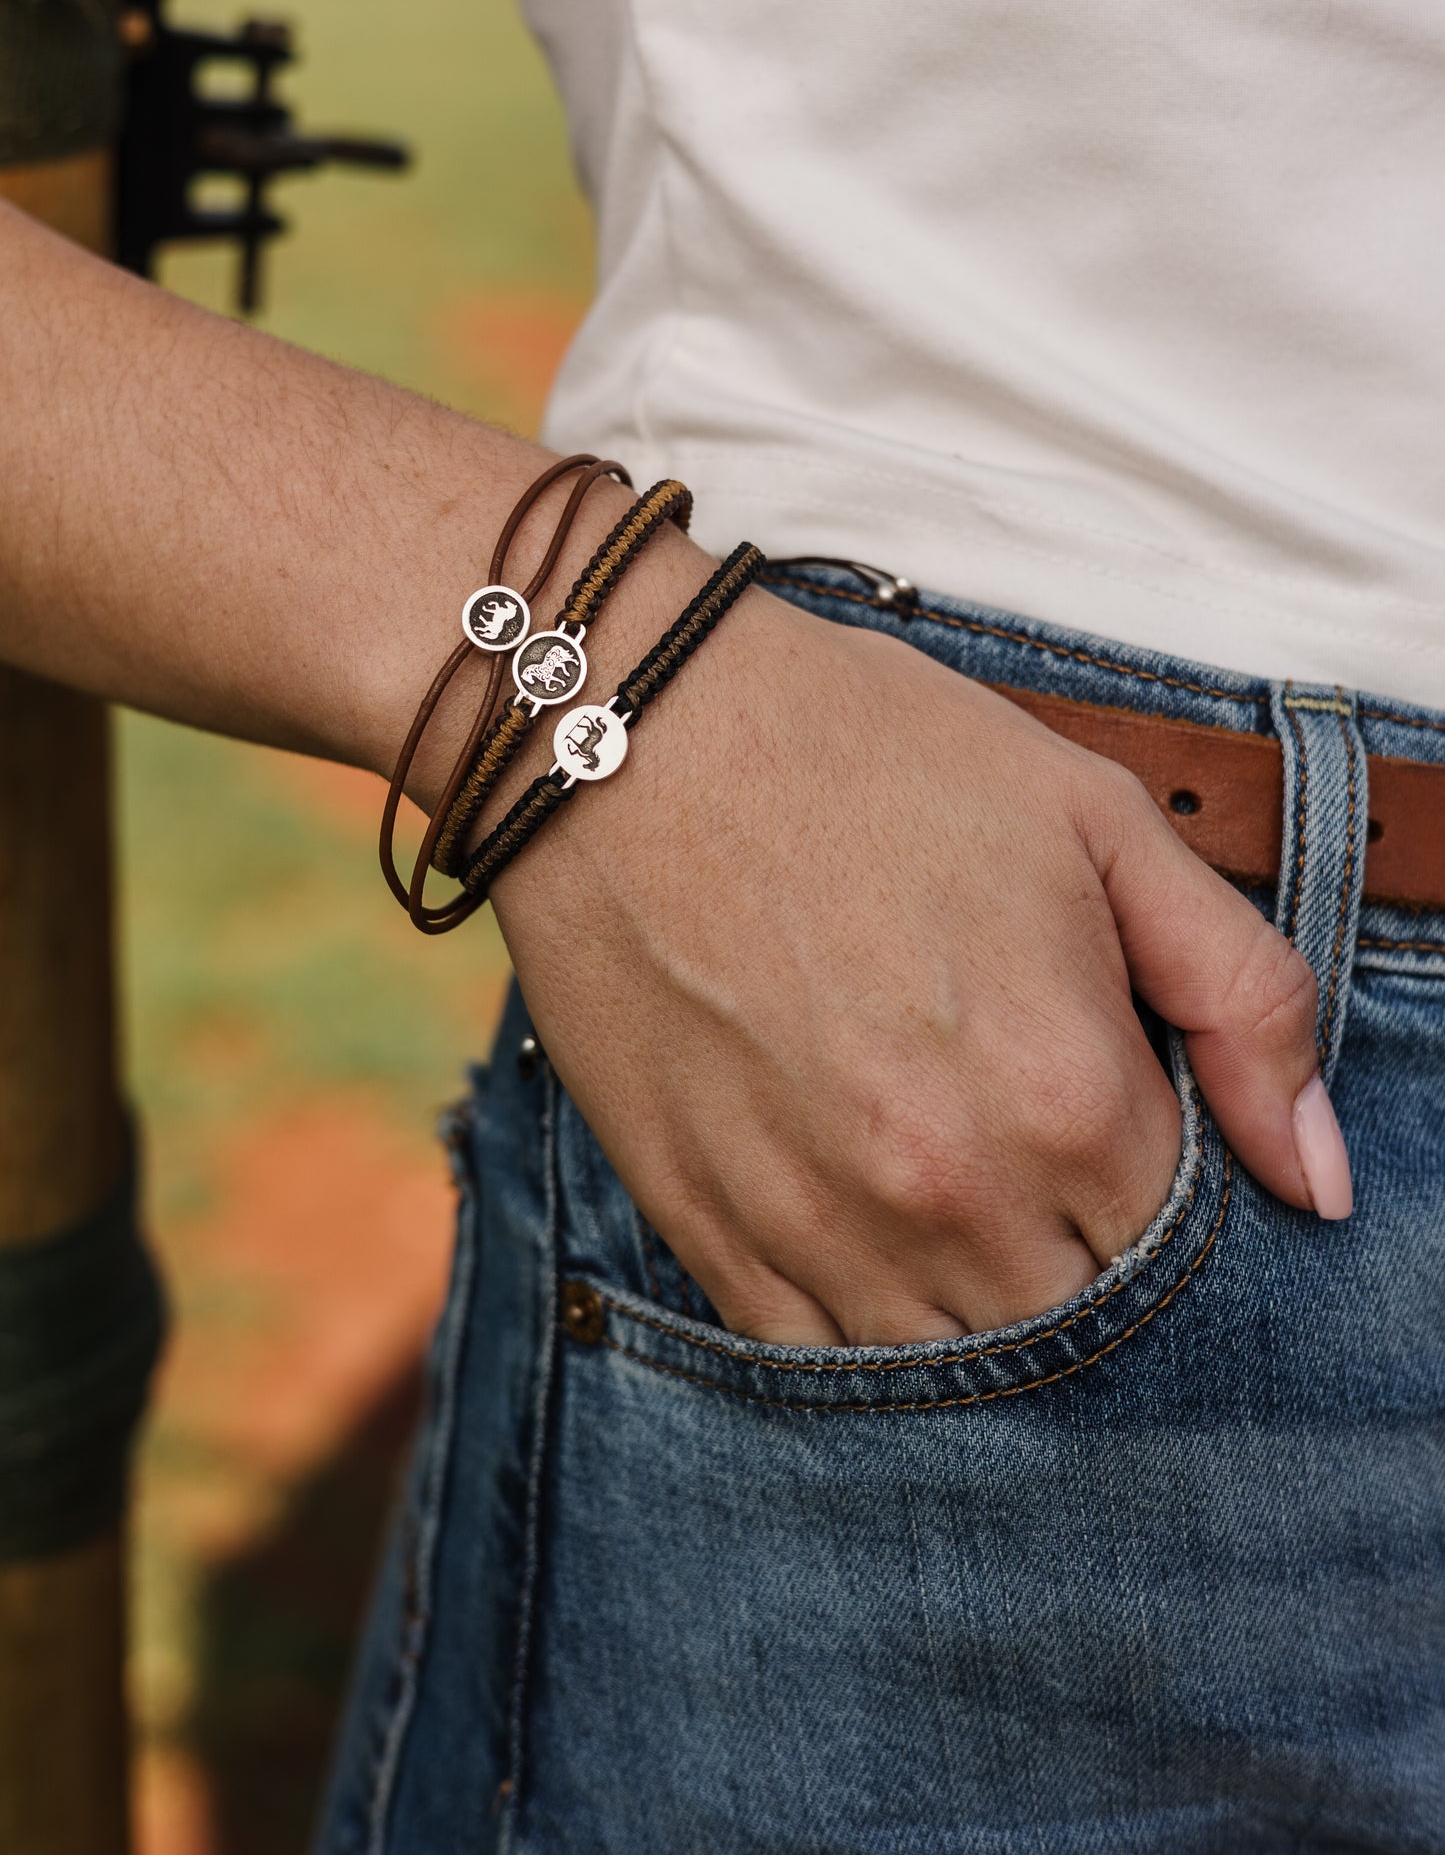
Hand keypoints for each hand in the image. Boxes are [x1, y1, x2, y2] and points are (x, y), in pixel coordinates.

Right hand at [492, 555, 1346, 1346]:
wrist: (628, 731)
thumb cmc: (870, 755)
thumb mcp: (1097, 821)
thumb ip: (1242, 996)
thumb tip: (1320, 1179)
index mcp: (1068, 1095)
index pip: (1185, 1248)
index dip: (1173, 1194)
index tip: (1122, 1120)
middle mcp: (949, 1194)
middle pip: (1076, 1326)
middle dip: (1083, 1259)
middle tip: (1033, 1147)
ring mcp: (817, 1228)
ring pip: (949, 1367)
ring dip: (974, 1303)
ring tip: (947, 1185)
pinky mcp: (705, 1231)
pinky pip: (810, 1360)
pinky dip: (856, 1320)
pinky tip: (859, 1226)